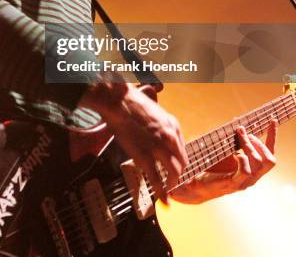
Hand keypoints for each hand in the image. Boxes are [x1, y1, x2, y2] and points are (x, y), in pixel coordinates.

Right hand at [80, 82, 187, 204]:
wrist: (119, 102)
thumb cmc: (132, 104)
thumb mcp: (154, 112)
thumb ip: (160, 126)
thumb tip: (158, 135)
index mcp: (173, 125)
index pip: (182, 150)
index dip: (180, 162)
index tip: (176, 168)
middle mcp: (171, 138)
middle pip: (181, 163)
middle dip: (178, 175)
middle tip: (173, 182)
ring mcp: (159, 148)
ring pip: (174, 172)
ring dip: (172, 184)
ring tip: (168, 191)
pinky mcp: (145, 156)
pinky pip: (156, 179)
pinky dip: (161, 192)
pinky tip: (164, 199)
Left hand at [171, 120, 276, 203]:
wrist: (197, 185)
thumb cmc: (211, 168)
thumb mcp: (225, 151)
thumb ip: (234, 140)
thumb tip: (236, 121)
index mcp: (252, 170)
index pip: (269, 154)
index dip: (272, 137)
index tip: (272, 120)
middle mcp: (252, 177)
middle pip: (269, 160)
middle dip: (258, 142)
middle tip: (244, 133)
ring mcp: (244, 182)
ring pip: (258, 162)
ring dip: (248, 145)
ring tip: (239, 136)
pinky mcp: (234, 183)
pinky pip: (246, 171)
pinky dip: (242, 159)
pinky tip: (235, 154)